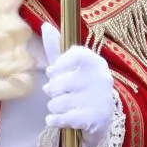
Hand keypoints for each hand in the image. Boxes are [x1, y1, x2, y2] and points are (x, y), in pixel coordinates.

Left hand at [41, 26, 115, 145]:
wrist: (101, 120)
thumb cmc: (81, 89)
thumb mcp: (71, 68)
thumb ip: (56, 49)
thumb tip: (45, 25)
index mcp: (95, 61)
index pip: (70, 56)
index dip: (57, 67)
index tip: (54, 73)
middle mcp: (100, 77)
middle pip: (58, 83)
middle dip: (53, 92)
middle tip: (61, 95)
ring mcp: (99, 99)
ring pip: (57, 102)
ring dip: (54, 107)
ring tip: (64, 107)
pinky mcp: (95, 118)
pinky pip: (62, 118)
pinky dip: (54, 120)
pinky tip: (56, 119)